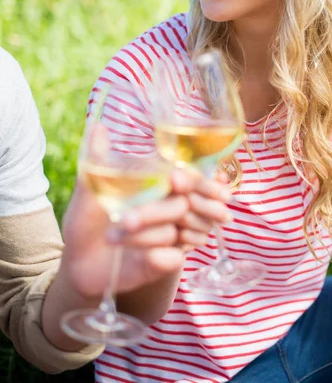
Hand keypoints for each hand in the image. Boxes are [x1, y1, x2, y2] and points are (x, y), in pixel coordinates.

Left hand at [60, 167, 230, 298]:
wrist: (78, 261)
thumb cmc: (87, 219)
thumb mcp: (90, 190)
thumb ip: (97, 160)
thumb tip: (97, 126)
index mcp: (163, 184)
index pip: (196, 177)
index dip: (196, 177)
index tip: (175, 178)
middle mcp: (175, 207)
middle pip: (190, 204)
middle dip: (158, 211)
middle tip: (127, 219)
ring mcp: (175, 235)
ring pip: (180, 231)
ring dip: (145, 234)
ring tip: (111, 237)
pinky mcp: (169, 261)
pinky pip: (174, 258)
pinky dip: (157, 256)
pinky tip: (140, 256)